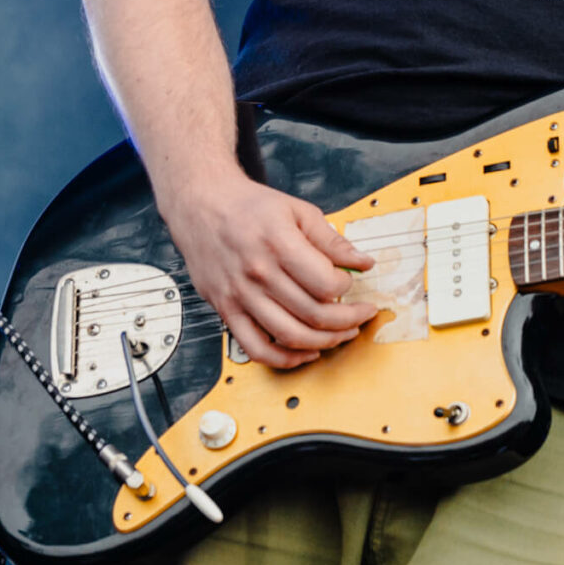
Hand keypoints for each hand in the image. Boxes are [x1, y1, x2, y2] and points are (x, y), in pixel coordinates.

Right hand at [157, 170, 376, 369]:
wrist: (201, 205)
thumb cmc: (248, 207)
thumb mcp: (297, 210)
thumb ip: (331, 239)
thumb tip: (362, 261)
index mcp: (279, 244)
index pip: (325, 283)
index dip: (347, 288)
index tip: (351, 282)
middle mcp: (258, 273)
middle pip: (313, 313)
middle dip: (348, 320)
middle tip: (361, 316)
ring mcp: (241, 295)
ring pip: (290, 336)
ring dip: (324, 342)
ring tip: (341, 335)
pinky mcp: (227, 310)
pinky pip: (257, 349)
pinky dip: (285, 359)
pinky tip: (305, 352)